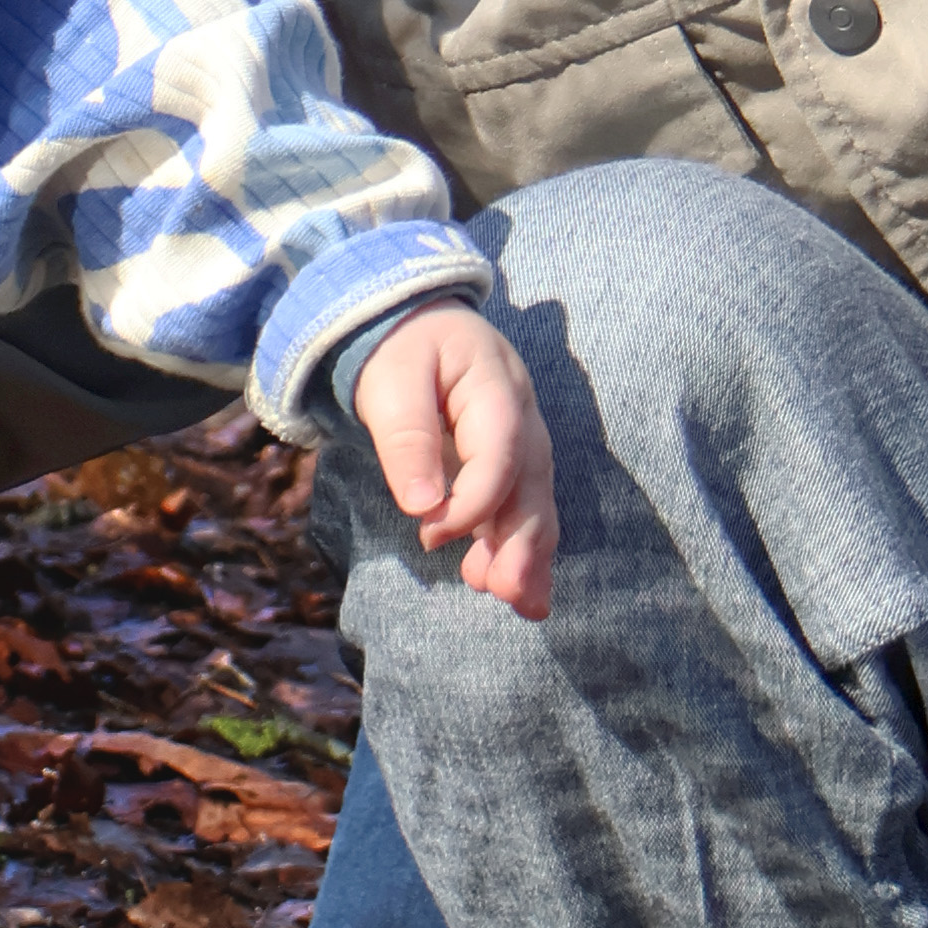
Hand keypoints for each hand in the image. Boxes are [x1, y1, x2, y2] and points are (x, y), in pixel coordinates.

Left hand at [351, 301, 556, 621]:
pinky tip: (520, 591)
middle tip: (506, 594)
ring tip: (521, 604)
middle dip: (522, 543)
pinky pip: (526, 508)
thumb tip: (422, 505)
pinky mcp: (512, 463)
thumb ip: (407, 438)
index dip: (472, 502)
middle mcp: (523, 417)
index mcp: (497, 387)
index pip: (499, 453)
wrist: (412, 323)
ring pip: (536, 502)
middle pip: (531, 485)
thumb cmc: (398, 349)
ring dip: (530, 554)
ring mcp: (523, 440)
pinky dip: (525, 548)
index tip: (431, 536)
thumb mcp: (391, 381)